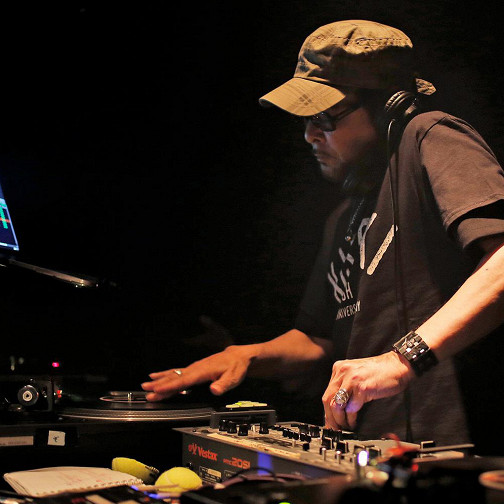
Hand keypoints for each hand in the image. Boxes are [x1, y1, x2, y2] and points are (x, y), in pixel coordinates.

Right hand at [141, 345, 256, 400]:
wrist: (237, 356)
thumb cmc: (236, 367)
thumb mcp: (234, 377)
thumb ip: (224, 384)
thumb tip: (214, 390)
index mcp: (203, 371)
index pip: (184, 380)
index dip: (171, 386)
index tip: (158, 390)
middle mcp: (195, 368)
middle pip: (175, 377)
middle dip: (160, 385)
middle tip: (146, 391)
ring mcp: (193, 368)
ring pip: (173, 374)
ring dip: (159, 380)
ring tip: (146, 385)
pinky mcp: (193, 369)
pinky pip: (176, 372)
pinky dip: (165, 375)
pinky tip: (157, 377)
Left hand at [322, 350, 413, 430]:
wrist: (397, 365)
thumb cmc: (379, 372)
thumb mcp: (356, 374)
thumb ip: (344, 386)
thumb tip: (336, 409)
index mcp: (339, 368)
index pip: (327, 394)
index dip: (328, 411)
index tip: (330, 422)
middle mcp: (343, 372)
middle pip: (328, 400)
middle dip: (331, 418)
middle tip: (336, 429)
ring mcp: (352, 379)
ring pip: (337, 406)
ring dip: (340, 420)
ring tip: (346, 426)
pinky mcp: (363, 388)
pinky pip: (351, 409)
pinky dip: (351, 419)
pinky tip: (354, 423)